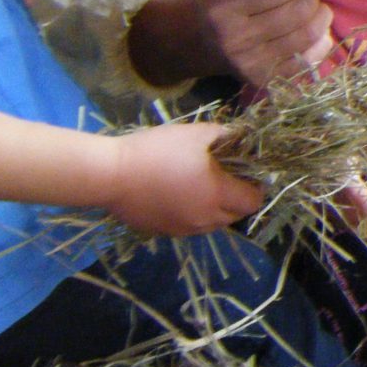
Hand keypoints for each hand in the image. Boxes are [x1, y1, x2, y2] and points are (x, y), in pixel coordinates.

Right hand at [102, 122, 264, 235]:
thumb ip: (225, 136)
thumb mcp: (197, 133)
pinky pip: (189, 227)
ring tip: (201, 186)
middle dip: (237, 198)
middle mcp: (204, 219)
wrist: (110, 174)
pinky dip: (193, 214)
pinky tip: (178, 194)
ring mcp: (182, 229)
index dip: (256, 187)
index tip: (246, 172)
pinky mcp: (162, 232)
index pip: (253, 202)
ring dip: (215, 209)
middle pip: (235, 215)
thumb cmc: (157, 151)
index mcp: (217, 195)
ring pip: (212, 224)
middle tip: (225, 176)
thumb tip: (239, 139)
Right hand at [198, 0, 335, 87]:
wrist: (201, 42)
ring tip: (315, 8)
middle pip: (298, 13)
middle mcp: (236, 41)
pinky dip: (321, 41)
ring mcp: (252, 66)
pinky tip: (315, 30)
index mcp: (223, 10)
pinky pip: (309, 60)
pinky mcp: (267, 82)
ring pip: (308, 36)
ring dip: (321, 16)